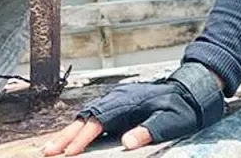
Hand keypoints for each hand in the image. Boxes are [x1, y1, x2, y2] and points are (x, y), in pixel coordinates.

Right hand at [41, 63, 224, 155]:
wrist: (192, 89)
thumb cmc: (183, 106)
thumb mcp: (171, 121)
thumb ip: (149, 131)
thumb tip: (127, 143)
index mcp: (129, 101)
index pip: (99, 121)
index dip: (83, 138)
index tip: (69, 152)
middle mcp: (119, 98)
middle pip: (86, 117)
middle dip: (66, 135)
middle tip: (48, 151)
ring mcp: (117, 101)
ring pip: (87, 117)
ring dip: (69, 133)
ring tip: (51, 149)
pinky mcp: (119, 106)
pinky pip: (95, 117)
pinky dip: (81, 129)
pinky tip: (71, 140)